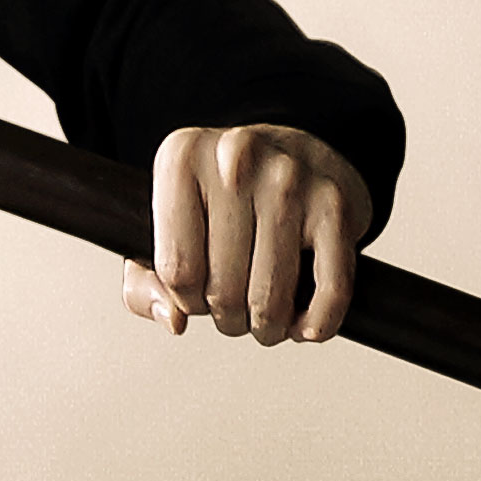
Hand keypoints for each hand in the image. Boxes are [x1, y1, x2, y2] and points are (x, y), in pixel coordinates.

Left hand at [139, 117, 371, 344]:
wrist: (299, 153)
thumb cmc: (227, 195)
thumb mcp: (169, 222)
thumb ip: (145, 279)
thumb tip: (173, 319)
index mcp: (182, 159)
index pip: (176, 271)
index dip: (186, 301)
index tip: (197, 296)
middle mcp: (235, 161)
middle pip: (223, 290)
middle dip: (228, 319)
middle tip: (235, 311)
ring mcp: (290, 179)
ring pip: (270, 298)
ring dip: (268, 328)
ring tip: (266, 319)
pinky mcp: (334, 203)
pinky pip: (329, 290)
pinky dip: (316, 324)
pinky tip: (304, 324)